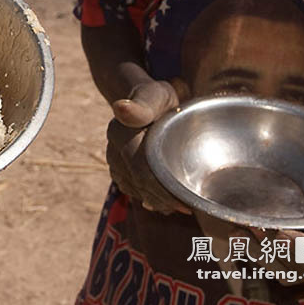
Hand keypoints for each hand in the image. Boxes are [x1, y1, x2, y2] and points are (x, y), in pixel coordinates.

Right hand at [107, 80, 189, 214]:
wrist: (148, 104)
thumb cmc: (157, 99)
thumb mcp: (155, 96)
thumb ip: (142, 105)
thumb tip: (121, 108)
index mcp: (119, 133)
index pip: (141, 170)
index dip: (163, 188)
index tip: (185, 200)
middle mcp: (113, 152)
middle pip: (140, 184)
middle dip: (164, 199)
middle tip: (190, 208)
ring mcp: (115, 165)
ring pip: (137, 191)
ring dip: (159, 202)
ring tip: (182, 206)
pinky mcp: (121, 173)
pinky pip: (136, 192)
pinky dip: (153, 200)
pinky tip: (168, 203)